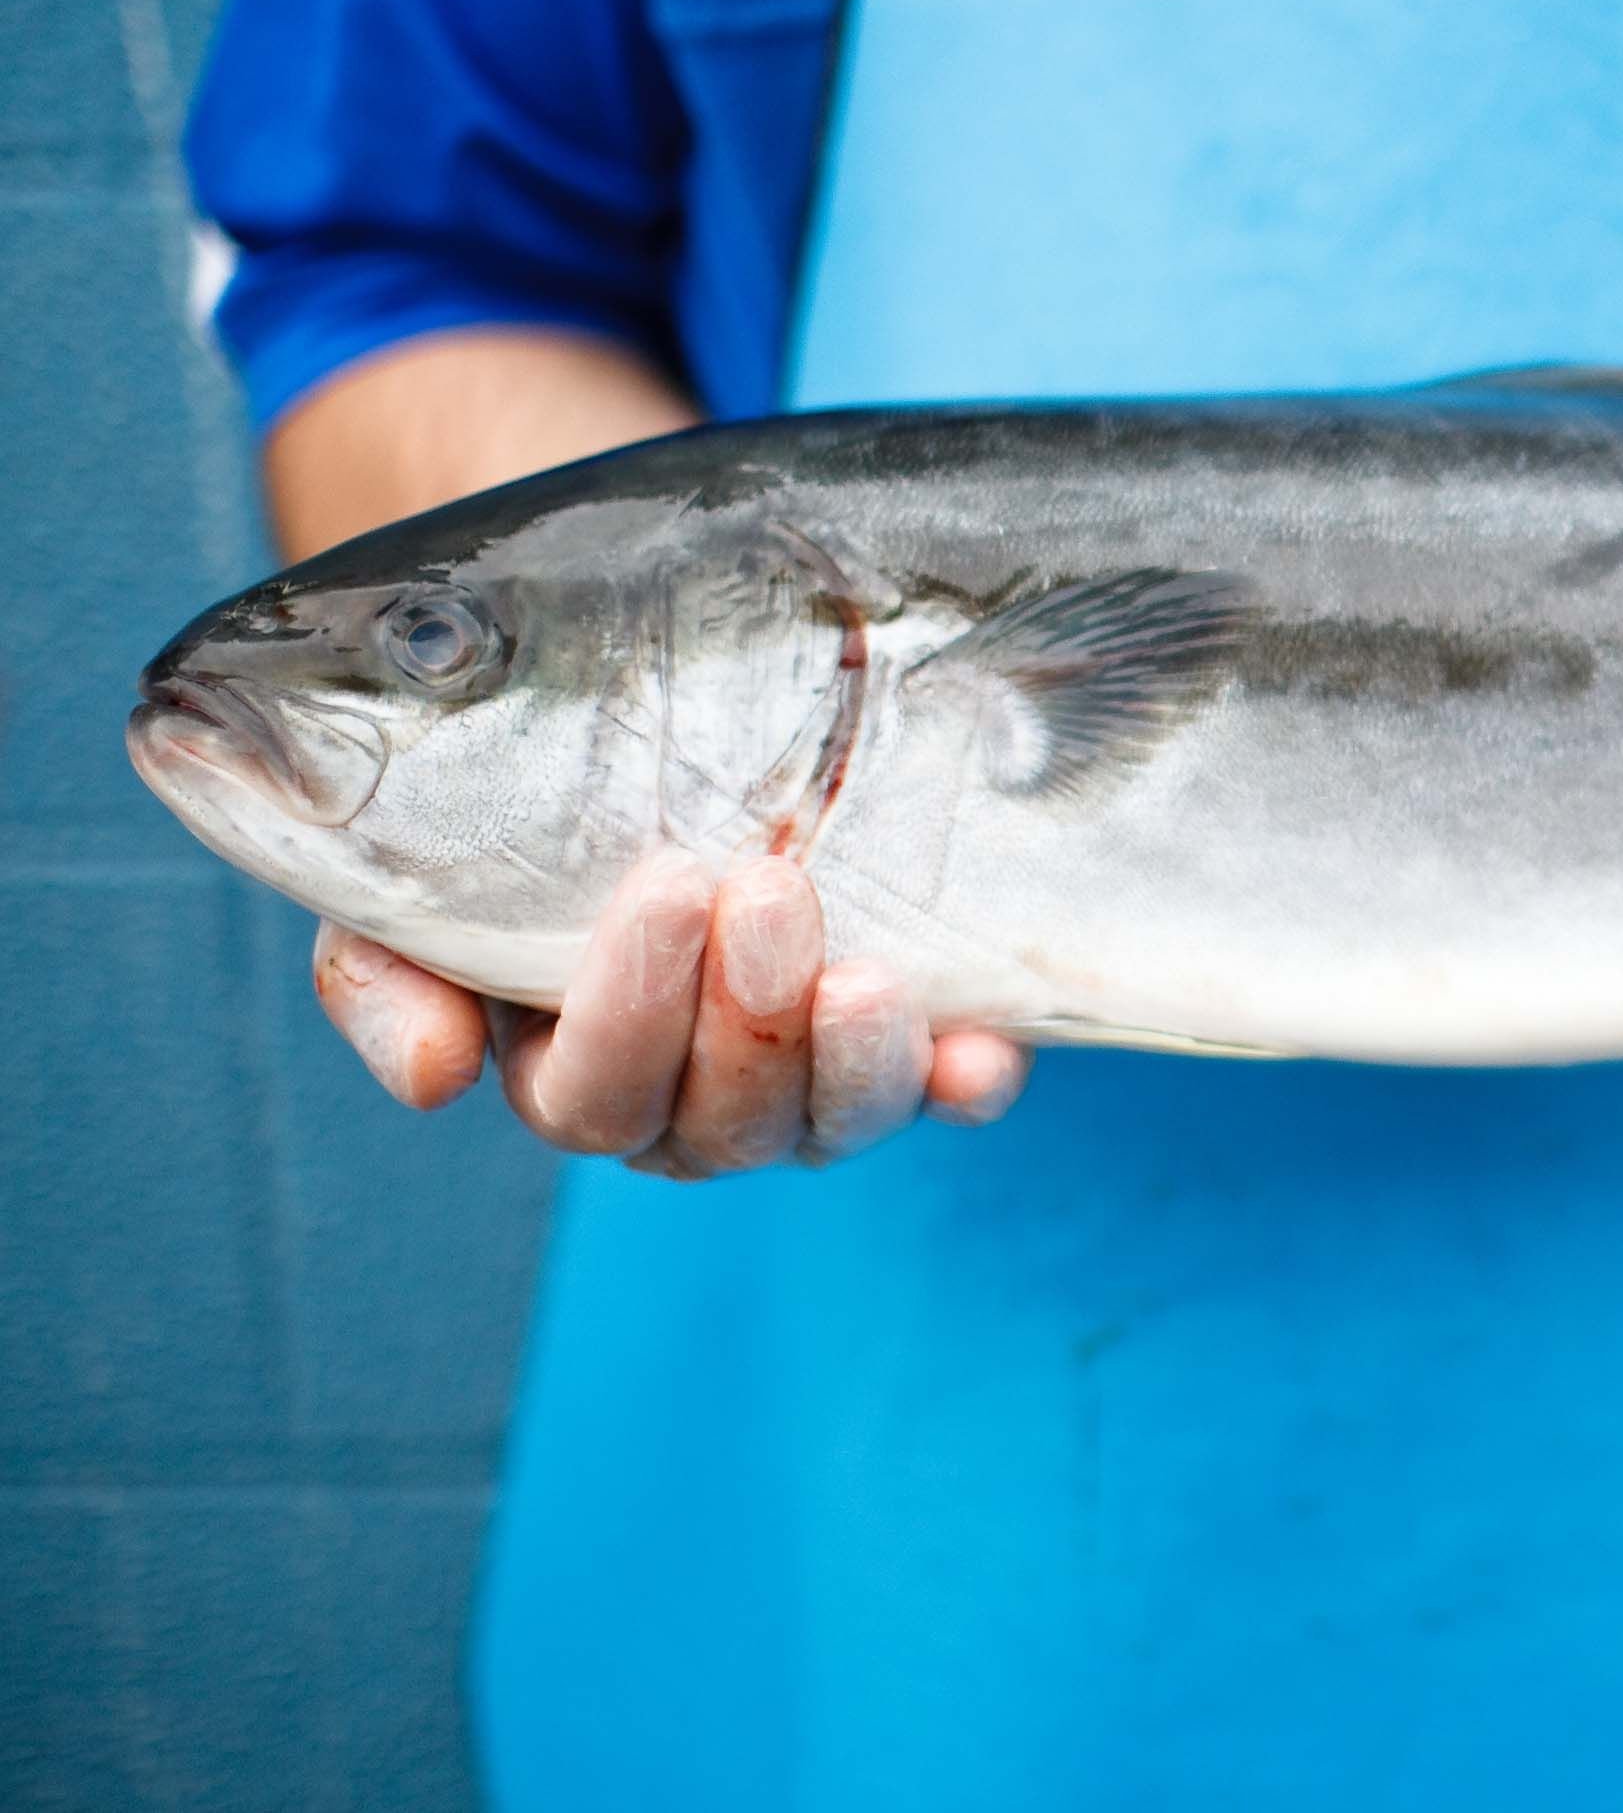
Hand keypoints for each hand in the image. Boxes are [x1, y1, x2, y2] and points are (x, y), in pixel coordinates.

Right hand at [309, 853, 1029, 1172]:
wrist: (634, 753)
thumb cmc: (517, 833)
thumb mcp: (414, 891)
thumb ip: (387, 981)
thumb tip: (434, 1079)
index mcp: (576, 1077)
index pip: (596, 1097)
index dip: (629, 1011)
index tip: (663, 884)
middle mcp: (697, 1106)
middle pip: (725, 1123)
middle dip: (747, 1018)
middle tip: (769, 889)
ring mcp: (808, 1085)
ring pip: (834, 1123)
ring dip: (853, 1059)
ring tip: (867, 975)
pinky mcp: (908, 1047)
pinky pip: (945, 1093)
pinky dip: (966, 1083)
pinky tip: (982, 1057)